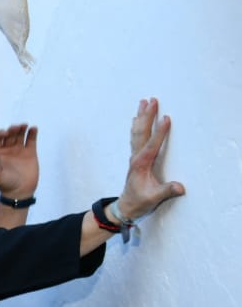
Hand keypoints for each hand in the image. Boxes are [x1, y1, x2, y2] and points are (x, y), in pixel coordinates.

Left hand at [0, 123, 38, 199]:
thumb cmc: (5, 183)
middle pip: (9, 135)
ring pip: (20, 135)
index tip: (5, 133)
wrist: (20, 192)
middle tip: (16, 128)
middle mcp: (8, 149)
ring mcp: (19, 150)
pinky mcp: (30, 152)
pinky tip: (34, 128)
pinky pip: (31, 140)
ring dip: (21, 129)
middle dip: (12, 130)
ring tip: (24, 125)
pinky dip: (32, 133)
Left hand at [117, 97, 183, 220]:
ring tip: (143, 102)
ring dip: (141, 116)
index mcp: (142, 164)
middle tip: (151, 100)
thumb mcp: (154, 198)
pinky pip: (136, 137)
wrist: (126, 206)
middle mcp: (136, 157)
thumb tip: (180, 188)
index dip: (160, 131)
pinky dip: (137, 126)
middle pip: (142, 132)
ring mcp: (135, 156)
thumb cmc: (140, 201)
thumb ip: (166, 191)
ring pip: (137, 132)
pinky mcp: (135, 157)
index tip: (166, 118)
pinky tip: (137, 118)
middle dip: (147, 116)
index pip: (152, 144)